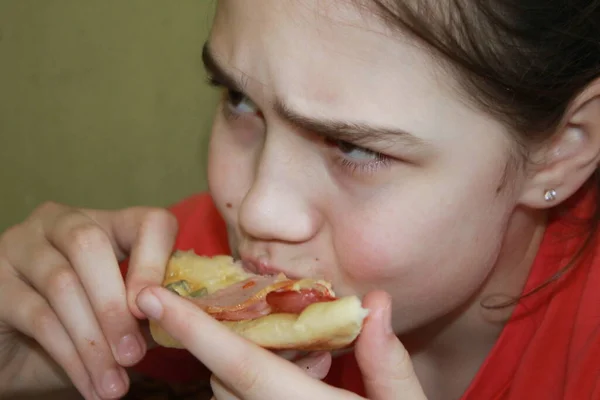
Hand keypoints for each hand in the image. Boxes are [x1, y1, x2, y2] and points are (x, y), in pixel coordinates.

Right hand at [0, 202, 177, 398]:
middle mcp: (59, 223)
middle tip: (133, 355)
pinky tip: (91, 385)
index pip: (146, 221)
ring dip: (94, 341)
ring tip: (114, 385)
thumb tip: (178, 317)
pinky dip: (71, 357)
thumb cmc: (77, 330)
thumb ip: (144, 310)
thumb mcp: (118, 317)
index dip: (155, 260)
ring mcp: (20, 246)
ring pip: (62, 285)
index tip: (160, 307)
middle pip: (91, 245)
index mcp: (104, 223)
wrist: (15, 355)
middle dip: (115, 306)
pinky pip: (38, 317)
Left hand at [136, 288, 426, 399]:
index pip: (241, 365)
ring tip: (308, 371)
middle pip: (225, 378)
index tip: (154, 297)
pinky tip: (300, 388)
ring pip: (226, 396)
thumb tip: (374, 301)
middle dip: (239, 345)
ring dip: (246, 372)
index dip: (195, 330)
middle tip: (294, 341)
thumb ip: (388, 362)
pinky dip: (251, 391)